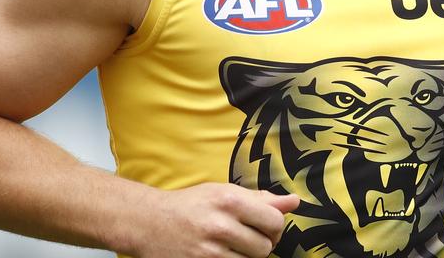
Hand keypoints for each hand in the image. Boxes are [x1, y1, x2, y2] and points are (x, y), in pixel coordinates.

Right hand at [128, 182, 300, 257]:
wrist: (149, 222)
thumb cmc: (191, 205)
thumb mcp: (223, 192)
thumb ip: (260, 199)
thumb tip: (293, 202)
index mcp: (229, 200)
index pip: (275, 221)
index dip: (274, 226)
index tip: (264, 225)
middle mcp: (220, 225)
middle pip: (266, 247)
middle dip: (261, 244)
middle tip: (247, 237)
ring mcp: (209, 251)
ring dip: (246, 256)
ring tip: (231, 245)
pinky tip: (221, 255)